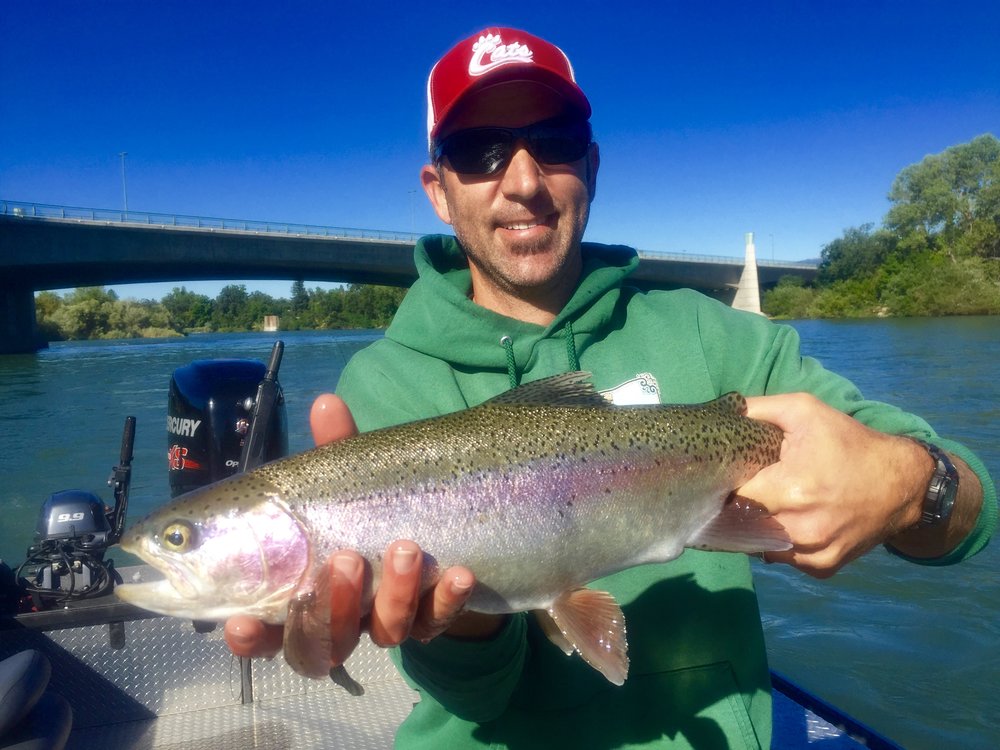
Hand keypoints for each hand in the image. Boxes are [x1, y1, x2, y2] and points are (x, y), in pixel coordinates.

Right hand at [224, 394, 479, 665]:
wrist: (440, 534)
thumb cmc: (370, 506)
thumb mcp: (349, 478)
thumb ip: (336, 450)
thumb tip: (328, 404)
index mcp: (303, 595)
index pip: (267, 632)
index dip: (252, 638)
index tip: (243, 624)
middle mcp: (343, 619)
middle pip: (321, 646)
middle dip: (329, 611)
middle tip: (344, 561)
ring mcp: (388, 622)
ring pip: (385, 634)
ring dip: (393, 596)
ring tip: (405, 548)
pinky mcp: (433, 618)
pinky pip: (440, 621)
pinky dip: (448, 600)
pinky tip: (458, 573)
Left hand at [737, 393, 928, 577]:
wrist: (902, 484)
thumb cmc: (850, 443)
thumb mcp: (805, 411)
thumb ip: (758, 408)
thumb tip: (724, 411)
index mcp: (790, 489)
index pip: (733, 496)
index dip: (727, 484)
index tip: (730, 474)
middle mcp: (800, 528)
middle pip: (744, 523)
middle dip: (739, 507)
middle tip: (748, 488)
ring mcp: (813, 552)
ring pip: (761, 544)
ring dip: (759, 527)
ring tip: (770, 504)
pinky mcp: (823, 567)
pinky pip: (785, 558)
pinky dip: (781, 543)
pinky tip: (790, 521)